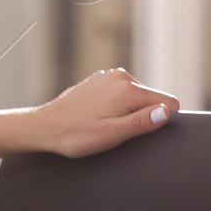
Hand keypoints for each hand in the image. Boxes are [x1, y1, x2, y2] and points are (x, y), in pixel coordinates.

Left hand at [35, 68, 179, 158]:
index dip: (160, 121)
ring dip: (127, 110)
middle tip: (115, 129)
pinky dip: (114, 104)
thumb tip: (166, 112)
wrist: (42, 127)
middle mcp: (120, 77)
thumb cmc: (74, 135)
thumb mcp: (111, 134)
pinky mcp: (98, 80)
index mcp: (127, 90)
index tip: (140, 130)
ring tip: (103, 123)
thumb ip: (141, 122)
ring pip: (135, 96)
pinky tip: (96, 115)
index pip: (167, 103)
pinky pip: (120, 93)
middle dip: (141, 115)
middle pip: (151, 99)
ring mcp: (108, 76)